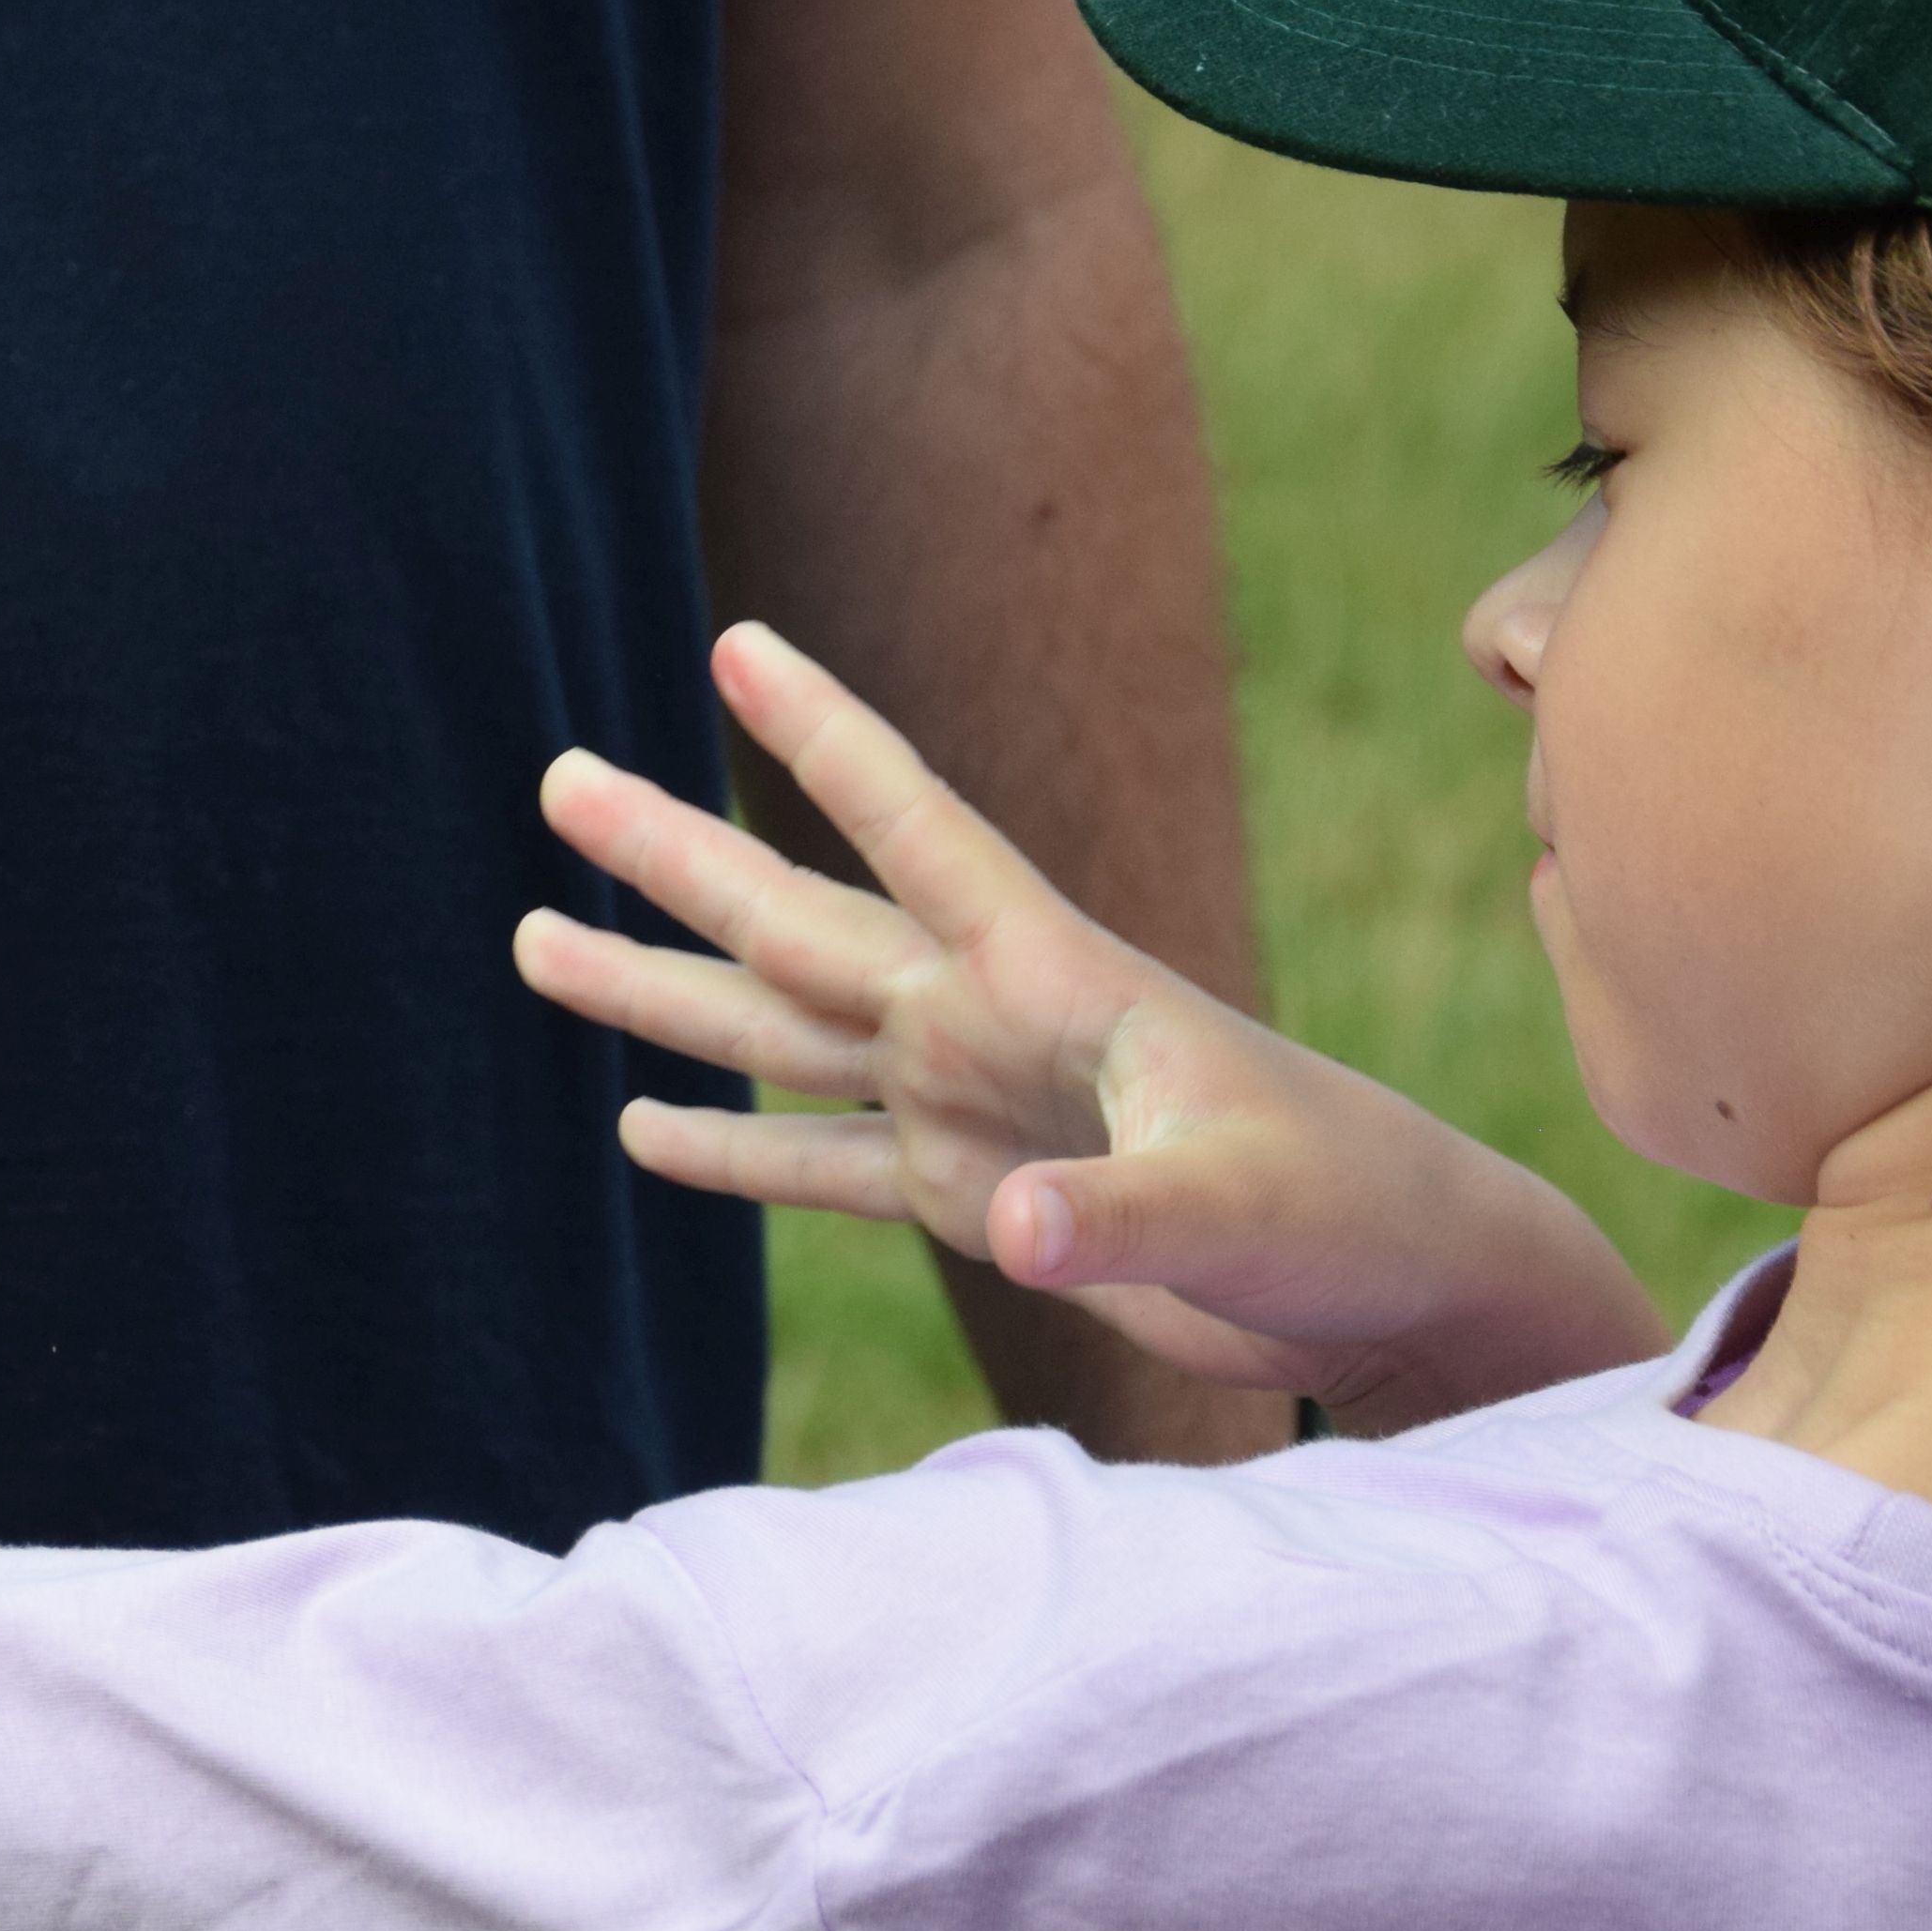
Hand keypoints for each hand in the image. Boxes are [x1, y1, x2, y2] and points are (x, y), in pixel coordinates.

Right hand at [515, 624, 1664, 1435]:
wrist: (1396, 1287)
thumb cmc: (1348, 1213)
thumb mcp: (1243, 1211)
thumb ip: (1125, 1215)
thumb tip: (1010, 1229)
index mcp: (1056, 977)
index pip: (922, 829)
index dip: (828, 739)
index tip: (735, 643)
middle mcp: (989, 1018)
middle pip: (801, 920)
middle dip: (678, 852)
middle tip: (558, 777)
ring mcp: (970, 1102)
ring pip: (781, 1030)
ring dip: (663, 989)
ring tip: (535, 939)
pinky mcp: (970, 1196)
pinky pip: (820, 1163)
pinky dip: (731, 1149)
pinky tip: (640, 1128)